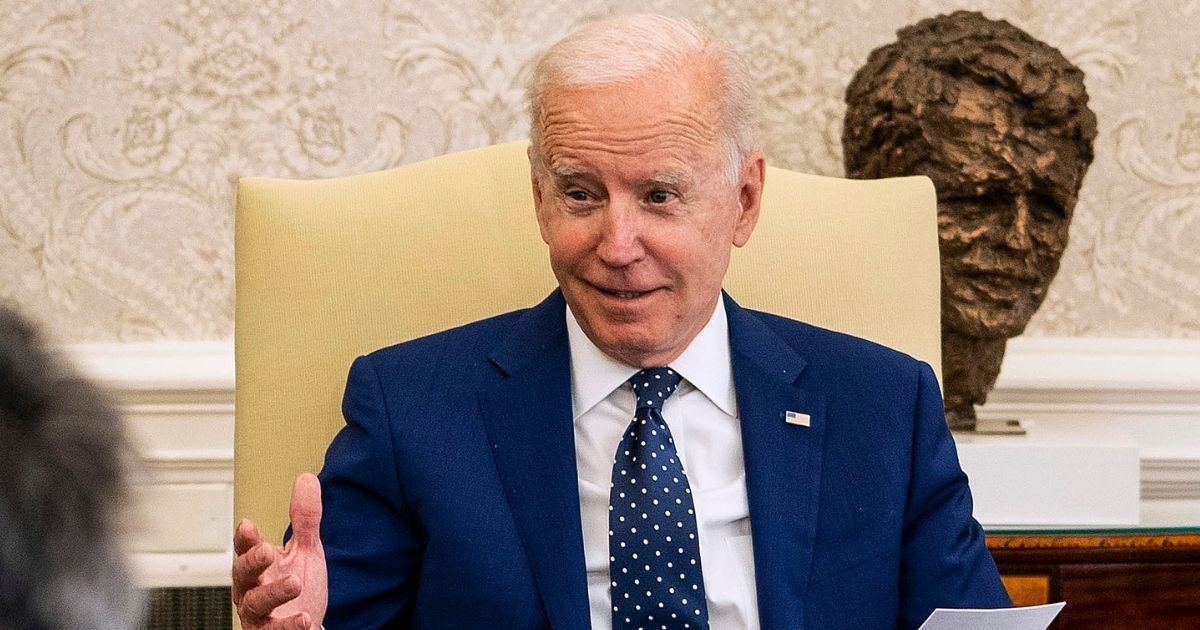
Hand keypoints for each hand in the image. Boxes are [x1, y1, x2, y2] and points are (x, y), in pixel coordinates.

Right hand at [233, 473, 328, 629]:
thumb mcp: (305, 551)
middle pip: (242, 575)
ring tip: (295, 583)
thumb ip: (304, 519)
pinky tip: (305, 620)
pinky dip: (289, 627)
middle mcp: (252, 590)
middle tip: (266, 551)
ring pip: (256, 604)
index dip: (245, 539)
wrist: (306, 626)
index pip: (245, 549)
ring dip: (274, 592)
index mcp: (258, 567)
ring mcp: (259, 616)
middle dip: (252, 562)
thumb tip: (307, 479)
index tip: (247, 525)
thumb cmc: (301, 590)